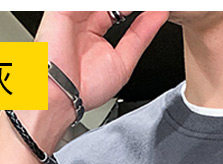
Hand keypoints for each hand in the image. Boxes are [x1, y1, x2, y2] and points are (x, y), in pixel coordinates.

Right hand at [34, 11, 169, 116]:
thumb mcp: (124, 62)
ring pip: (100, 0)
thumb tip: (160, 14)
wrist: (62, 95)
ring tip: (141, 5)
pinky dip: (103, 3)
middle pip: (110, 3)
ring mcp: (74, 12)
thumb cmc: (85, 88)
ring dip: (122, 4)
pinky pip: (85, 0)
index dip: (138, 8)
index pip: (120, 9)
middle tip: (152, 4)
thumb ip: (142, 35)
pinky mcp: (63, 9)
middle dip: (131, 5)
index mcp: (95, 32)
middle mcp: (84, 20)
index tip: (156, 7)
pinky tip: (123, 9)